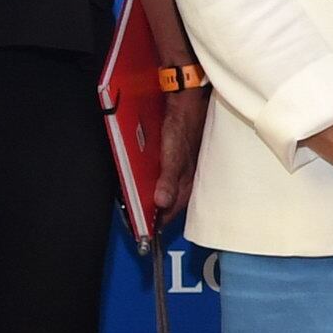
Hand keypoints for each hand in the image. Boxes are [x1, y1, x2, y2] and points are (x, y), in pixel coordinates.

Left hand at [153, 88, 205, 222]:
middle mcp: (188, 178)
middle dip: (159, 213)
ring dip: (159, 199)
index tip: (146, 231)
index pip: (172, 210)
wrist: (188, 101)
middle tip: (144, 220)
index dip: (159, 222)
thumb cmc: (182, 128)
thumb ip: (167, 180)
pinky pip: (169, 178)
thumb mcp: (173, 155)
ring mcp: (184, 168)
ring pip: (171, 191)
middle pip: (172, 203)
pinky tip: (153, 182)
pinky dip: (160, 184)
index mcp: (187, 181)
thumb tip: (161, 204)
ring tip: (145, 205)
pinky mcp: (179, 158)